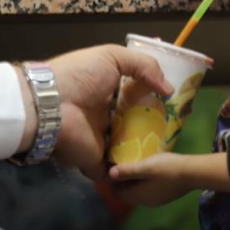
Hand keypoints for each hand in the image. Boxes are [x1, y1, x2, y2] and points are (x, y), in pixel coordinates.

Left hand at [19, 45, 172, 179]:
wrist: (49, 105)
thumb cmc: (80, 76)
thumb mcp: (113, 56)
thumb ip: (144, 65)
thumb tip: (169, 89)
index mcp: (110, 91)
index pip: (137, 96)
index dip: (156, 99)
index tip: (179, 104)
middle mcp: (107, 116)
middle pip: (137, 123)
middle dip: (157, 128)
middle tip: (180, 130)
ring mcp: (103, 140)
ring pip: (131, 148)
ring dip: (147, 150)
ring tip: (172, 151)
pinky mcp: (97, 161)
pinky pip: (119, 170)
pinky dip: (132, 172)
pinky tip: (155, 170)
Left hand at [109, 152, 191, 206]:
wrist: (193, 173)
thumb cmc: (168, 168)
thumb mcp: (145, 167)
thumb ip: (127, 171)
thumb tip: (109, 174)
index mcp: (139, 197)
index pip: (119, 193)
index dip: (113, 182)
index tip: (111, 167)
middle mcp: (146, 202)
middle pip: (128, 193)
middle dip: (123, 181)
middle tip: (121, 163)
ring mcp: (157, 199)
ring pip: (139, 191)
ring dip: (134, 181)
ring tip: (134, 164)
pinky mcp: (165, 195)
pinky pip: (148, 190)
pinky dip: (144, 182)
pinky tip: (148, 170)